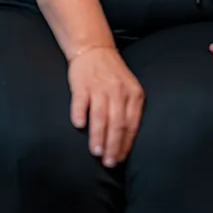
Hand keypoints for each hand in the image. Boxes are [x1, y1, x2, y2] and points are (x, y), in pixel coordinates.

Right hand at [68, 45, 143, 168]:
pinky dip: (80, 113)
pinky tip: (79, 125)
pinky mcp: (82, 84)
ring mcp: (100, 87)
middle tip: (109, 163)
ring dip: (98, 136)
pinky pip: (81, 101)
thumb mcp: (129, 90)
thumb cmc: (113, 76)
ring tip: (96, 152)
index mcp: (133, 94)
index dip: (125, 144)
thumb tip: (125, 143)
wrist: (94, 50)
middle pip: (118, 123)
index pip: (131, 124)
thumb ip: (129, 111)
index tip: (120, 159)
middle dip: (114, 146)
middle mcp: (119, 91)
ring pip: (101, 115)